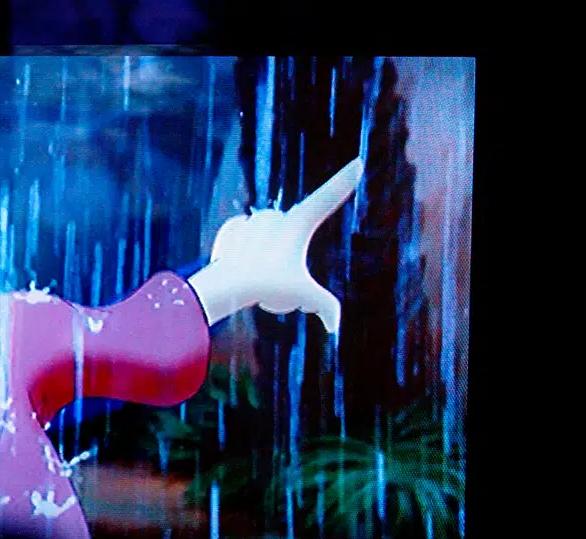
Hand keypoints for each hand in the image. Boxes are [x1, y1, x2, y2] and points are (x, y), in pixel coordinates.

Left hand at [189, 158, 362, 332]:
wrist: (227, 284)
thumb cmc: (268, 287)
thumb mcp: (303, 295)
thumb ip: (326, 308)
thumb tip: (334, 328)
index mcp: (299, 222)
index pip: (327, 198)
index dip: (343, 181)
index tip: (357, 162)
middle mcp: (277, 214)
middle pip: (291, 238)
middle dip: (286, 258)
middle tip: (274, 278)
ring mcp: (254, 219)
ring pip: (267, 240)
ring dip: (265, 257)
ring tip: (257, 275)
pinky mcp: (233, 228)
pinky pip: (244, 241)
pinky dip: (242, 255)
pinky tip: (238, 268)